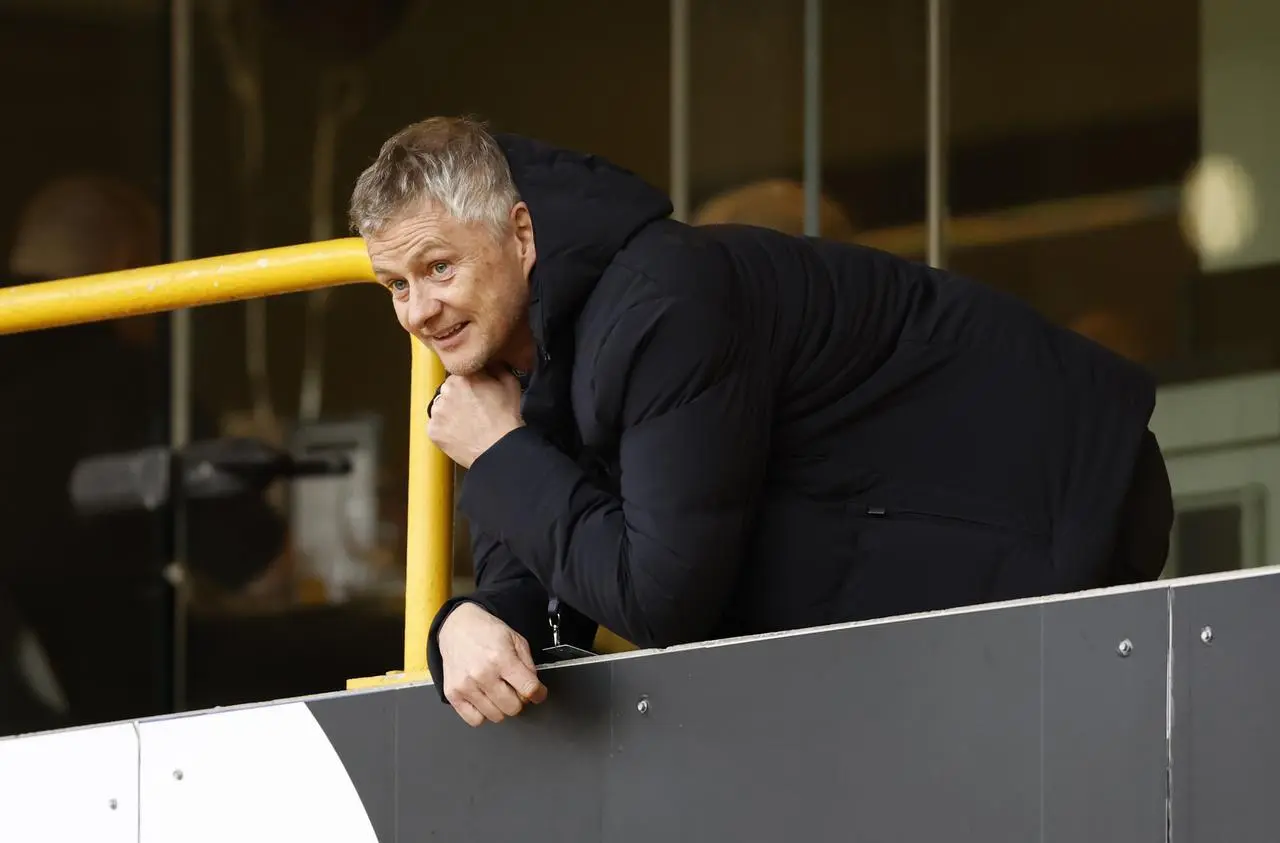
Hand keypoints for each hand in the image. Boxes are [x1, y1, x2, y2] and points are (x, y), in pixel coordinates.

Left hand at [427, 369, 523, 468]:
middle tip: (474, 409)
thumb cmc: (507, 419)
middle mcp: (445, 391)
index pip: (462, 372)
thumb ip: (497, 367)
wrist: (499, 449)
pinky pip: (437, 426)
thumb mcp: (511, 384)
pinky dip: (446, 429)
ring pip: (441, 407)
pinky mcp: (433, 430)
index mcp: (462, 376)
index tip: (478, 392)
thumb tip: (490, 363)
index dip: (472, 383)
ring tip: (468, 423)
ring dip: (450, 412)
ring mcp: (436, 412)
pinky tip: (461, 433)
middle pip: (449, 389)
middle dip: (459, 396)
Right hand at [438, 602, 546, 726]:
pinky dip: (483, 714)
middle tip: (515, 690)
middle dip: (519, 700)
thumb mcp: (516, 639)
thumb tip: (534, 688)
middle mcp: (483, 674)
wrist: (457, 627)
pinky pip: (475, 720)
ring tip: (498, 692)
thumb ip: (528, 665)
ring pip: (496, 716)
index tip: (538, 693)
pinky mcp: (453, 694)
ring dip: (501, 707)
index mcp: (501, 658)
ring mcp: (466, 686)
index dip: (539, 694)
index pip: (529, 689)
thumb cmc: (486, 632)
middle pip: (513, 707)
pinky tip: (485, 699)